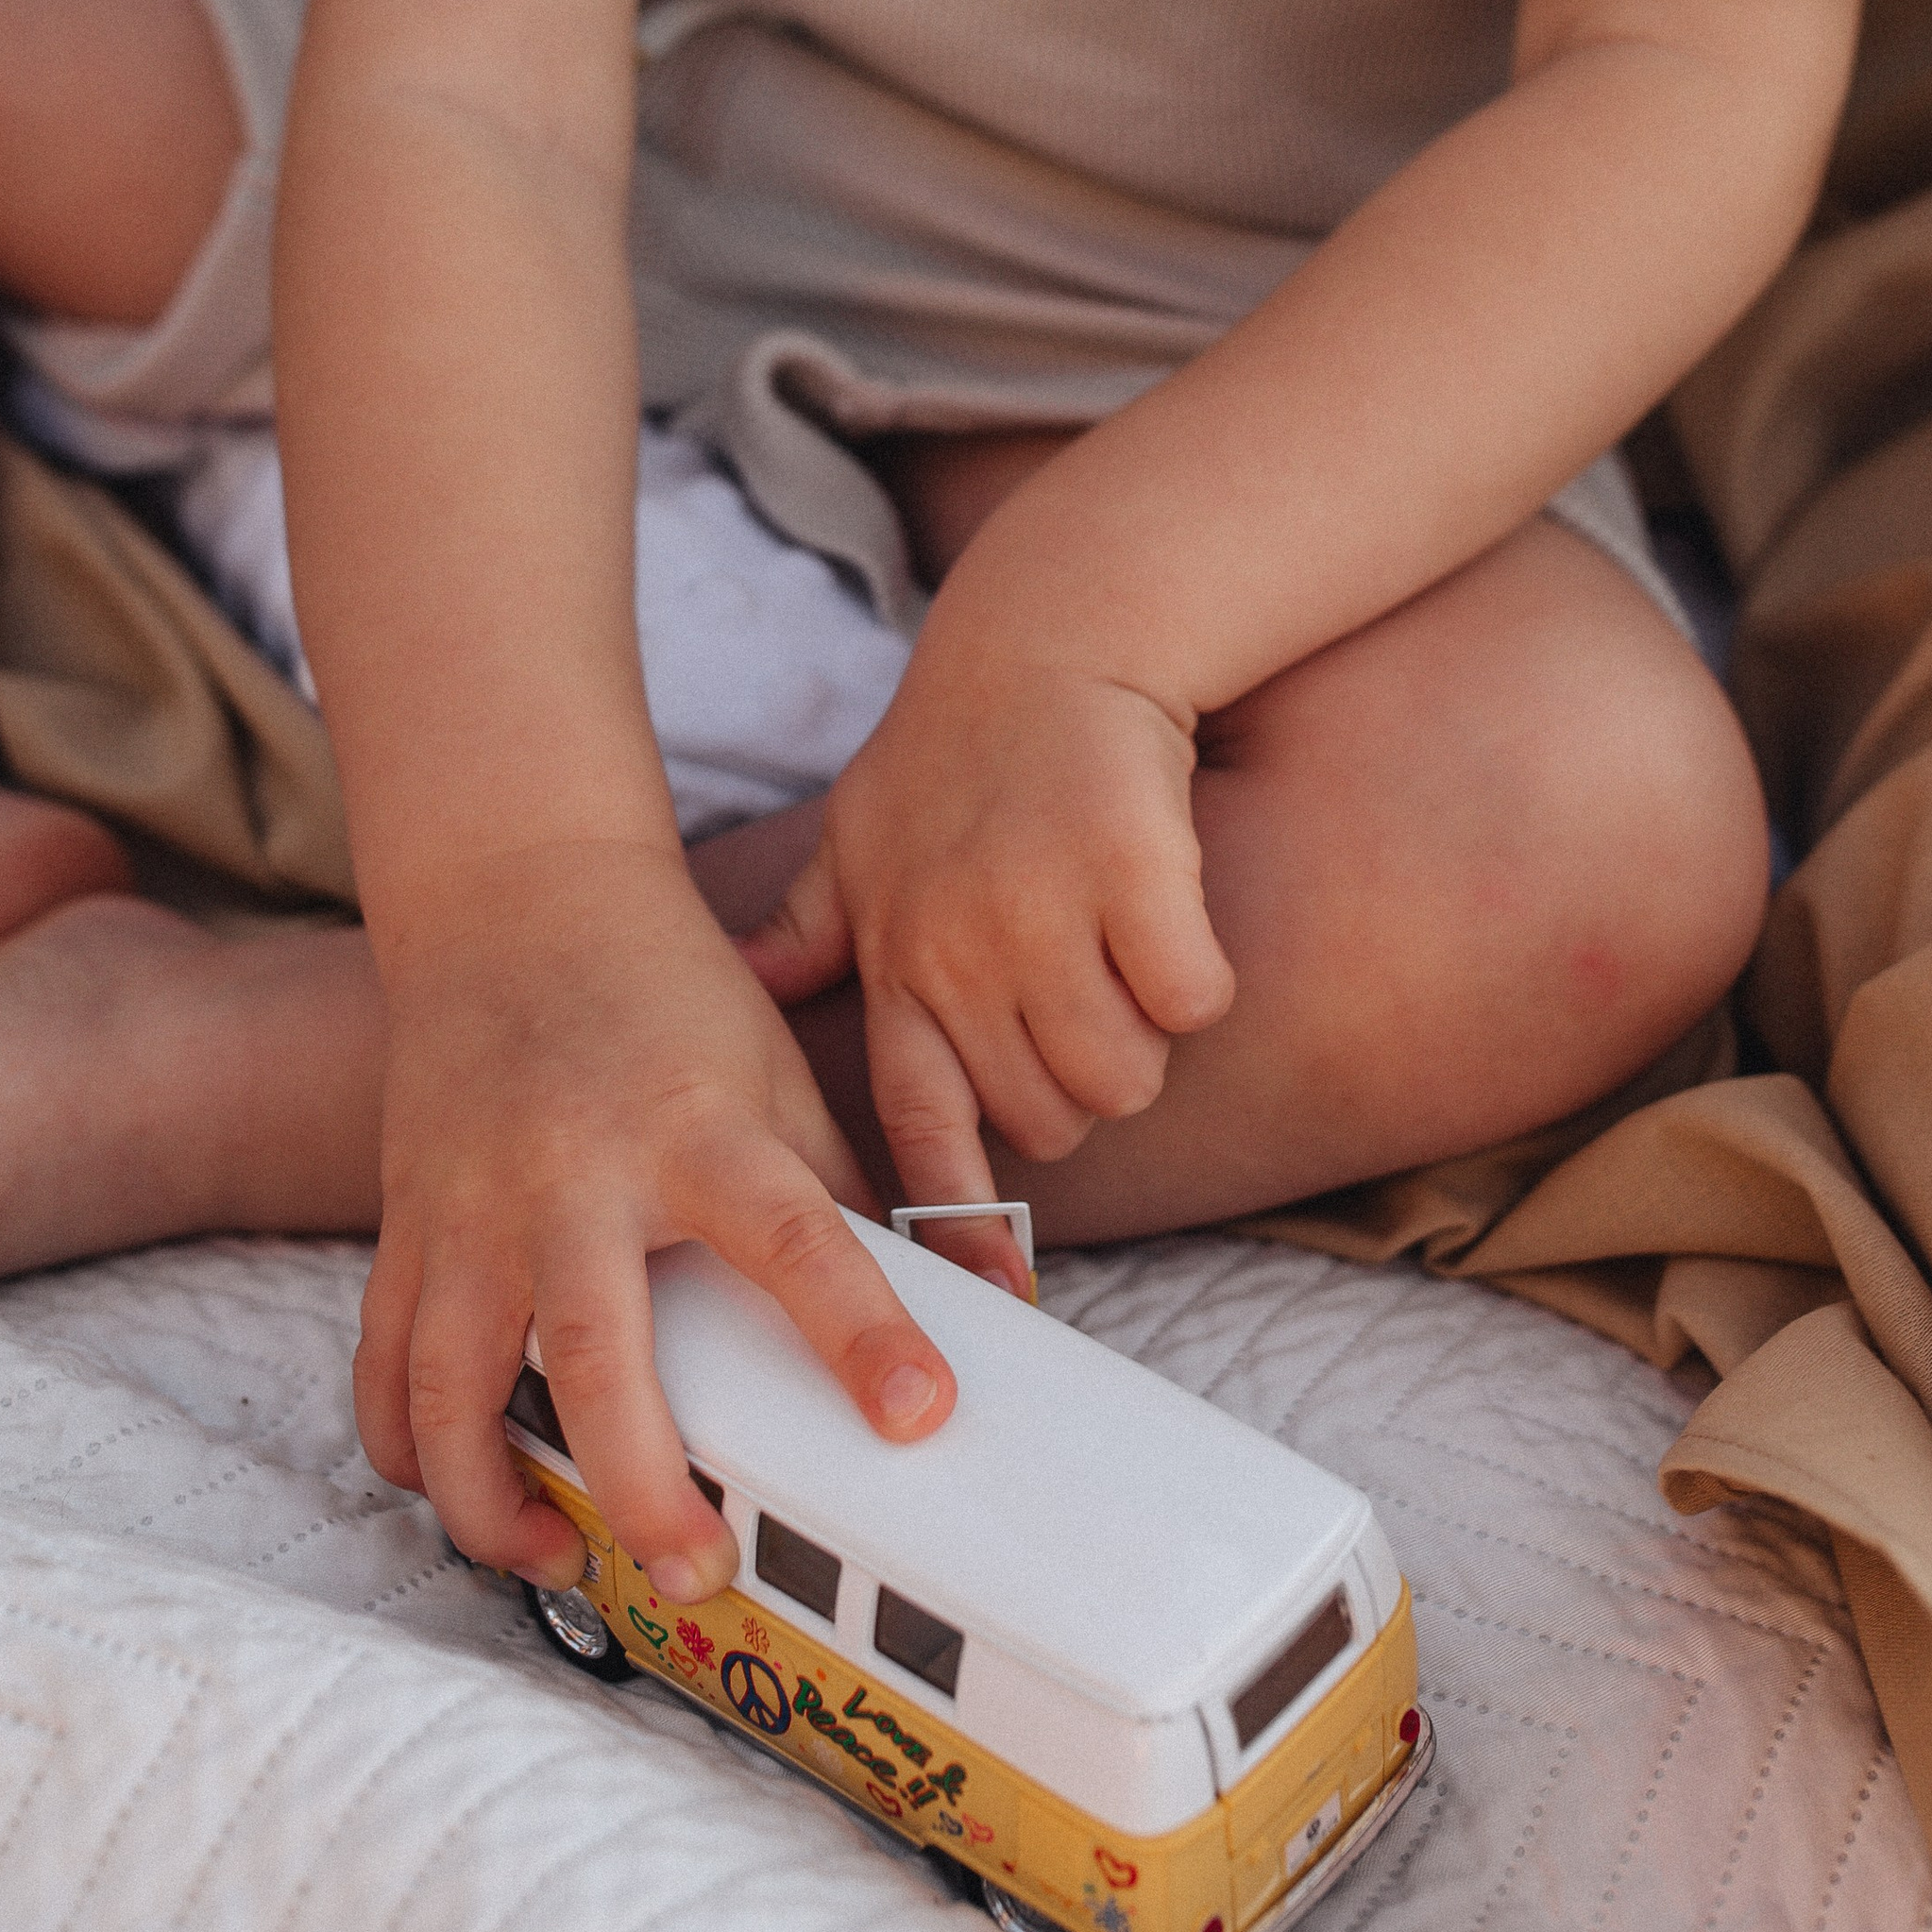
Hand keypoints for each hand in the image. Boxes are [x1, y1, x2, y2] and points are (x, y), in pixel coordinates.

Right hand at [352, 840, 956, 1597]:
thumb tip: (984, 1306)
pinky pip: (384, 1367)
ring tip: (566, 1562)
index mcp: (698, 1128)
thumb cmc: (671, 998)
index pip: (794, 1235)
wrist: (516, 898)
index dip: (860, 1330)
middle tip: (699, 1575)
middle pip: (601, 1355)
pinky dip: (411, 1451)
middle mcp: (576, 1174)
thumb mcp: (778, 1074)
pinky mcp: (406, 1224)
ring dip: (497, 1501)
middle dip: (645, 1486)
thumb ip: (851, 1194)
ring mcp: (472, 1205)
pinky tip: (471, 1494)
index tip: (918, 1415)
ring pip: (453, 1388)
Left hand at [738, 633, 1236, 1247]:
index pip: (921, 1124)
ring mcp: (1043, 913)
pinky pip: (1191, 999)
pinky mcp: (1133, 871)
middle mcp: (959, 951)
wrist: (1049, 637)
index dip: (959, 1221)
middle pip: (1053, 1115)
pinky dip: (1198, 977)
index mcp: (897, 960)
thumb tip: (733, 992)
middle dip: (1084, 1083)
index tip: (1000, 1293)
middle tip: (1087, 998)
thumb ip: (807, 931)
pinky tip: (1172, 916)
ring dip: (1146, 1035)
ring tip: (1125, 954)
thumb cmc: (954, 746)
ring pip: (1126, 1072)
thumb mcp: (858, 837)